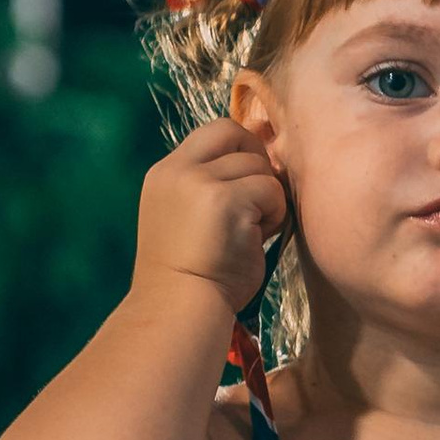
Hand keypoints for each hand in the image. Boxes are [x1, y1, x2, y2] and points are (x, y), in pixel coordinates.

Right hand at [133, 118, 286, 317]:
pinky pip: (271, 191)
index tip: (249, 183)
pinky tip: (257, 240)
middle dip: (257, 163)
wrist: (178, 307)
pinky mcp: (226, 201)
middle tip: (257, 202)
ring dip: (267, 198)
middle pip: (235, 133)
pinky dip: (274, 216)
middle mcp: (178, 171)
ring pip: (258, 166)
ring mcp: (200, 183)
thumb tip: (260, 162)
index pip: (213, 132)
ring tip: (252, 230)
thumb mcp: (186, 216)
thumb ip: (210, 185)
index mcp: (165, 173)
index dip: (241, 149)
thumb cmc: (191, 273)